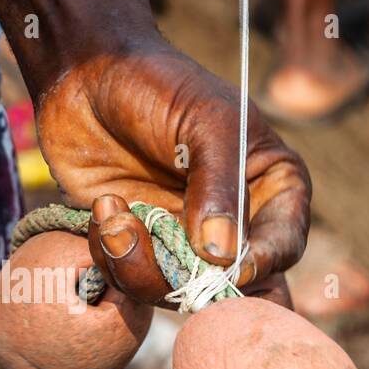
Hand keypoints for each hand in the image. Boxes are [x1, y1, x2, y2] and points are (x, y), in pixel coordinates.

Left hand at [34, 36, 309, 309]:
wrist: (85, 77)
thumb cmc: (159, 85)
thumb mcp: (206, 122)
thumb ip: (220, 187)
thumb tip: (223, 256)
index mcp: (271, 187)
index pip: (283, 246)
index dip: (258, 264)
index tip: (222, 263)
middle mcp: (232, 223)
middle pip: (231, 285)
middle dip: (189, 278)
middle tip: (152, 240)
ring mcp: (183, 240)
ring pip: (176, 291)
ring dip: (138, 263)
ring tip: (112, 211)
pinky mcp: (139, 247)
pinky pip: (133, 281)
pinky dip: (113, 255)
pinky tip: (101, 209)